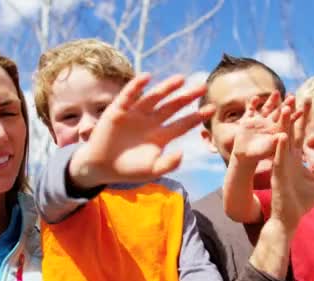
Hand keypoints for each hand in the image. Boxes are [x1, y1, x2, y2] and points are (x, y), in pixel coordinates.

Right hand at [69, 73, 214, 186]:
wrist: (101, 167)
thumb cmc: (129, 170)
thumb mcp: (152, 170)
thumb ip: (169, 164)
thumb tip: (183, 153)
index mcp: (162, 135)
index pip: (183, 123)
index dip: (197, 116)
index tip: (212, 109)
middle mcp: (151, 121)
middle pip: (173, 106)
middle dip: (187, 97)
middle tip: (203, 86)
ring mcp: (136, 114)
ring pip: (154, 97)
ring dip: (167, 88)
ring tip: (180, 79)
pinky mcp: (119, 110)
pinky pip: (129, 95)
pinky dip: (136, 86)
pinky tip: (147, 77)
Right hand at [231, 92, 294, 163]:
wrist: (243, 156)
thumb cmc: (258, 154)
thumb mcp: (268, 148)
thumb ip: (276, 141)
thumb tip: (284, 134)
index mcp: (275, 131)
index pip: (286, 122)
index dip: (293, 116)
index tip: (301, 111)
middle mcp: (268, 124)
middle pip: (278, 112)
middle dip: (285, 105)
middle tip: (293, 97)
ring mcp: (257, 121)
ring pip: (266, 108)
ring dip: (271, 101)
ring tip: (277, 92)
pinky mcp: (247, 121)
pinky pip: (250, 110)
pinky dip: (252, 104)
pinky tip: (256, 98)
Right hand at [270, 99, 313, 226]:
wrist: (290, 217)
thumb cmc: (301, 200)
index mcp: (295, 158)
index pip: (301, 133)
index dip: (304, 117)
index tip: (308, 100)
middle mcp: (287, 158)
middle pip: (291, 131)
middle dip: (293, 114)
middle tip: (296, 96)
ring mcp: (282, 165)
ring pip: (282, 141)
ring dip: (284, 125)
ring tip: (285, 108)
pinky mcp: (279, 175)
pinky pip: (279, 159)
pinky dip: (280, 148)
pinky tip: (282, 135)